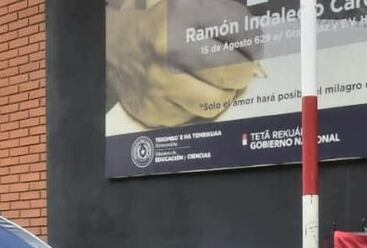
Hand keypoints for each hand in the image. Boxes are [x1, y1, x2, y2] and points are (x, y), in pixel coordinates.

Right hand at [106, 0, 260, 127]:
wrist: (114, 48)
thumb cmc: (158, 27)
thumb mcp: (184, 6)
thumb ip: (218, 16)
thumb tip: (252, 38)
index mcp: (180, 15)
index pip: (239, 31)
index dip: (252, 41)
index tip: (251, 45)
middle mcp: (170, 51)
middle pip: (235, 71)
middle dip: (242, 71)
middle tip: (238, 68)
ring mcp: (163, 86)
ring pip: (219, 100)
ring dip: (223, 93)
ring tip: (215, 82)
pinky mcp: (159, 112)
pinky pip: (198, 117)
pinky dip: (201, 106)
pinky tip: (192, 92)